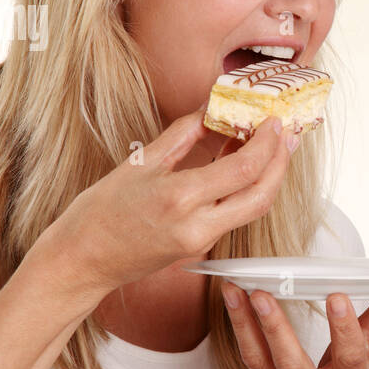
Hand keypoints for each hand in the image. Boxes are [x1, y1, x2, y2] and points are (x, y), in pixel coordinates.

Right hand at [40, 107, 295, 297]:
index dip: (266, 143)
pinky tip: (244, 168)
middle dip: (281, 163)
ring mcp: (202, 241)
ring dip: (269, 177)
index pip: (243, 170)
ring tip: (271, 146)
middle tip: (285, 133)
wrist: (83, 260)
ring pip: (253, 209)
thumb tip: (212, 108)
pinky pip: (235, 215)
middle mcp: (197, 226)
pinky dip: (247, 190)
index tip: (273, 120)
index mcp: (179, 199)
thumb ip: (183, 134)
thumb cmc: (101, 212)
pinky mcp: (201, 248)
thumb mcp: (140, 163)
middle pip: (262, 196)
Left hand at [222, 280, 368, 368]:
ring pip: (262, 362)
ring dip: (246, 325)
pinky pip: (250, 361)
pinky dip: (240, 331)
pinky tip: (233, 304)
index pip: (350, 357)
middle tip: (264, 293)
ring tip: (237, 292)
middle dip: (278, 329)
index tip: (337, 297)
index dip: (344, 328)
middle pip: (295, 364)